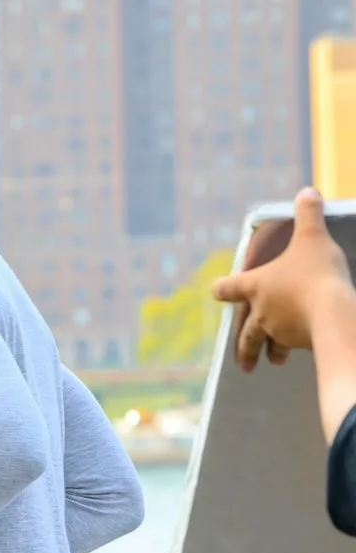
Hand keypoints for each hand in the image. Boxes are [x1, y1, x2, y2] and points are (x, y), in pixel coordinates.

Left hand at [212, 188, 353, 370]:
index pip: (226, 288)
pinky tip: (302, 349)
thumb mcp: (313, 236)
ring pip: (266, 343)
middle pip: (244, 332)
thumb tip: (307, 191)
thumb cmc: (316, 273)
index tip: (218, 291)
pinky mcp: (297, 344)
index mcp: (255, 286)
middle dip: (242, 345)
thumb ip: (308, 214)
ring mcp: (276, 331)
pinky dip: (294, 349)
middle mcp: (260, 312)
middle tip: (242, 359)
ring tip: (270, 361)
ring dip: (266, 352)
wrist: (334, 313)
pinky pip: (292, 348)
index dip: (222, 288)